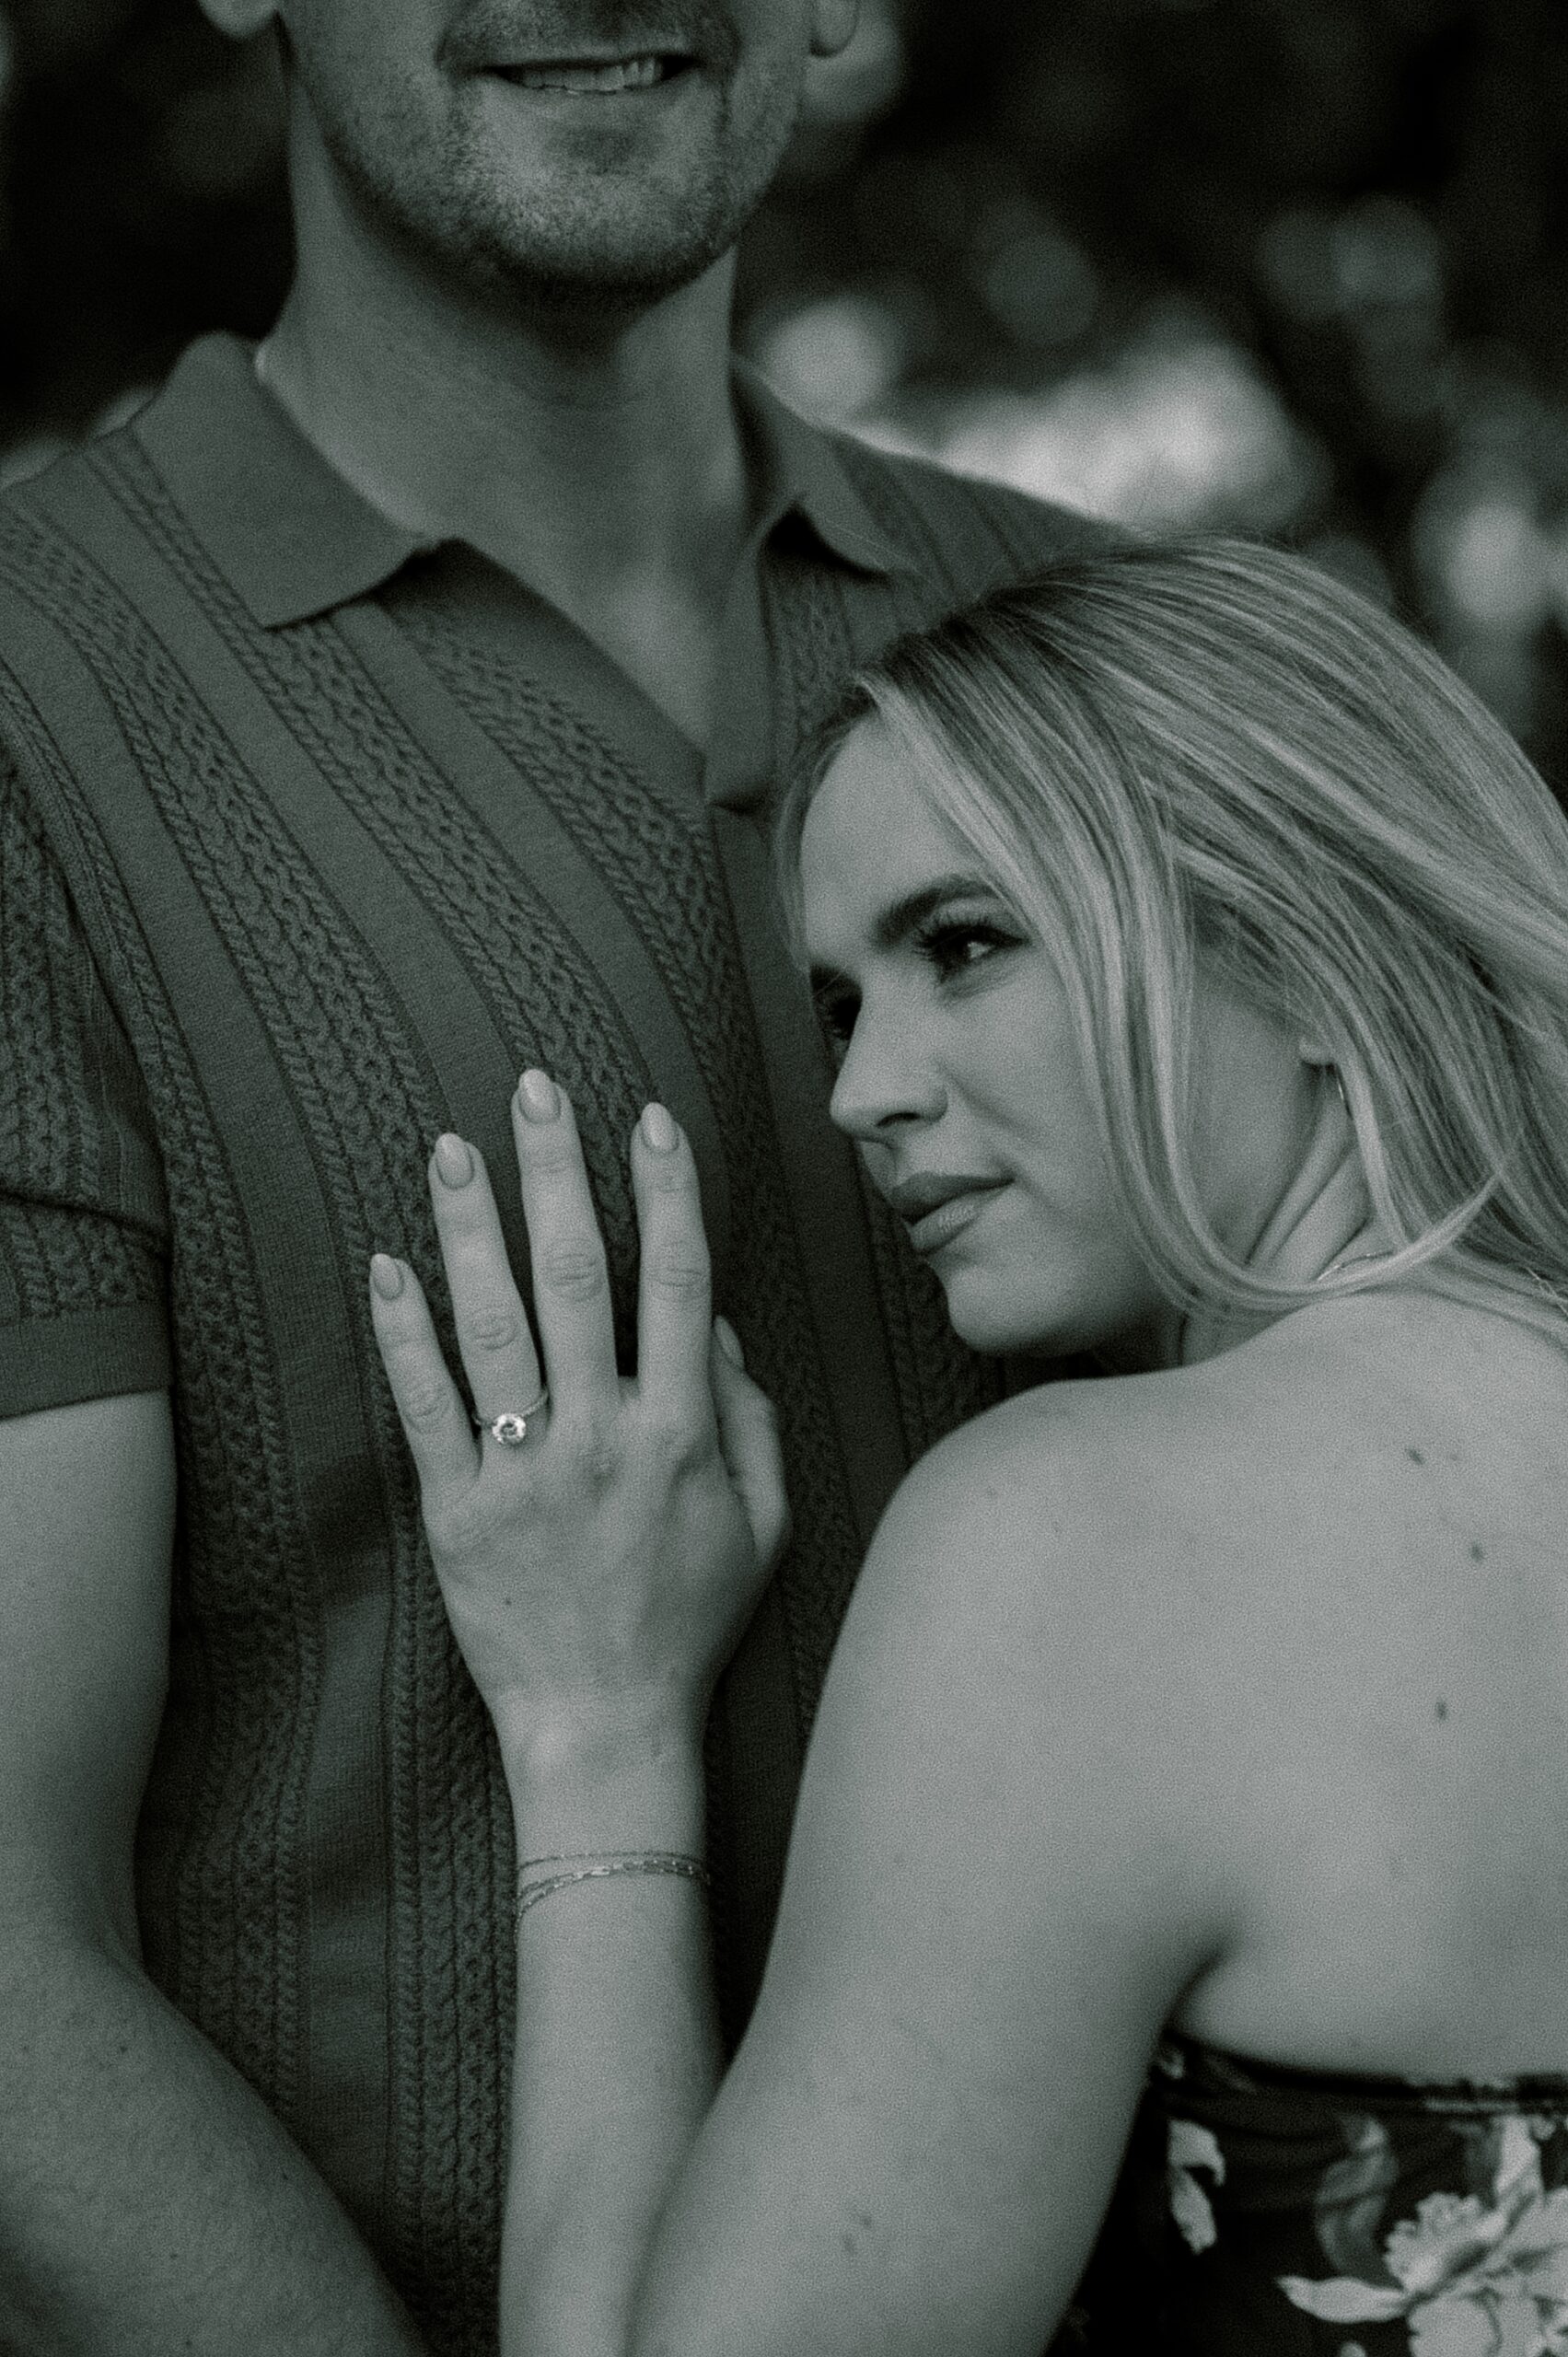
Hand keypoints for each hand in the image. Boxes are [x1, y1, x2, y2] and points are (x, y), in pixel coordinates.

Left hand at [368, 1074, 787, 1762]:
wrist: (606, 1726)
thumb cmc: (691, 1620)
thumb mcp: (766, 1521)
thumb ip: (751, 1416)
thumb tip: (708, 1321)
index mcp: (682, 1434)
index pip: (676, 1283)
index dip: (666, 1191)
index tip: (649, 1117)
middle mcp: (602, 1438)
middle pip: (579, 1277)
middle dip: (558, 1172)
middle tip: (535, 1087)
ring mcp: (525, 1471)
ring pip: (494, 1324)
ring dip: (472, 1227)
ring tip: (451, 1146)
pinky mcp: (457, 1511)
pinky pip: (425, 1406)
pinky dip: (403, 1334)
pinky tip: (385, 1265)